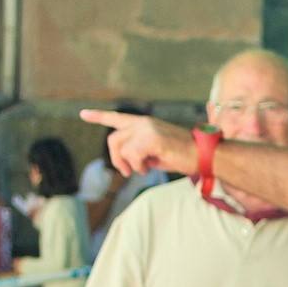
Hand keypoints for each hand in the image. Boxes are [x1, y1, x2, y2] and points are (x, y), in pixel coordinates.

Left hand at [77, 110, 195, 177]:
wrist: (204, 155)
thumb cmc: (184, 156)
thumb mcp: (156, 153)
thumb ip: (139, 151)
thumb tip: (127, 162)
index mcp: (145, 123)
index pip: (117, 118)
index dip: (98, 116)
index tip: (83, 114)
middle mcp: (143, 122)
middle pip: (113, 140)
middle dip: (116, 159)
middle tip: (128, 172)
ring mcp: (147, 129)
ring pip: (121, 149)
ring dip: (129, 164)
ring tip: (144, 169)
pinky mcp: (151, 138)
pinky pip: (132, 156)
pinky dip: (138, 166)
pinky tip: (150, 167)